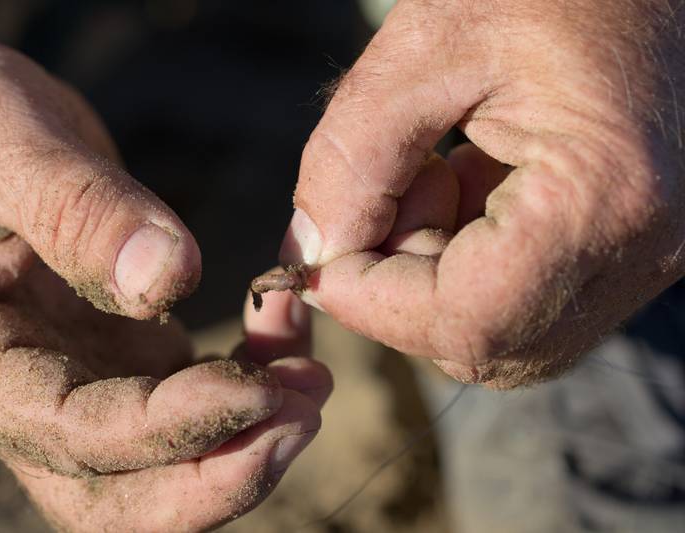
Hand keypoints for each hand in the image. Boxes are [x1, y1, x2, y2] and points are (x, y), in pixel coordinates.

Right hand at [0, 37, 328, 529]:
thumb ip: (76, 208)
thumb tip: (168, 279)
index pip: (72, 432)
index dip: (172, 428)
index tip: (261, 390)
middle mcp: (14, 389)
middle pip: (117, 492)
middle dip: (215, 474)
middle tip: (302, 417)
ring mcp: (70, 376)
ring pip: (158, 463)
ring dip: (242, 438)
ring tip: (311, 381)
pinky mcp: (114, 352)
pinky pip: (185, 398)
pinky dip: (244, 381)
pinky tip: (283, 334)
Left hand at [280, 0, 684, 387]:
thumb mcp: (425, 48)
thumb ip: (353, 158)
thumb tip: (312, 253)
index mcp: (599, 198)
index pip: (466, 320)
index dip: (371, 303)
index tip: (319, 255)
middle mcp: (637, 250)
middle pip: (483, 341)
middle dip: (401, 286)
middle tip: (393, 189)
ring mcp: (640, 256)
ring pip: (501, 332)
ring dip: (432, 273)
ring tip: (437, 171)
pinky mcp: (622, 246)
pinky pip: (524, 299)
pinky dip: (467, 261)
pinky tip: (466, 179)